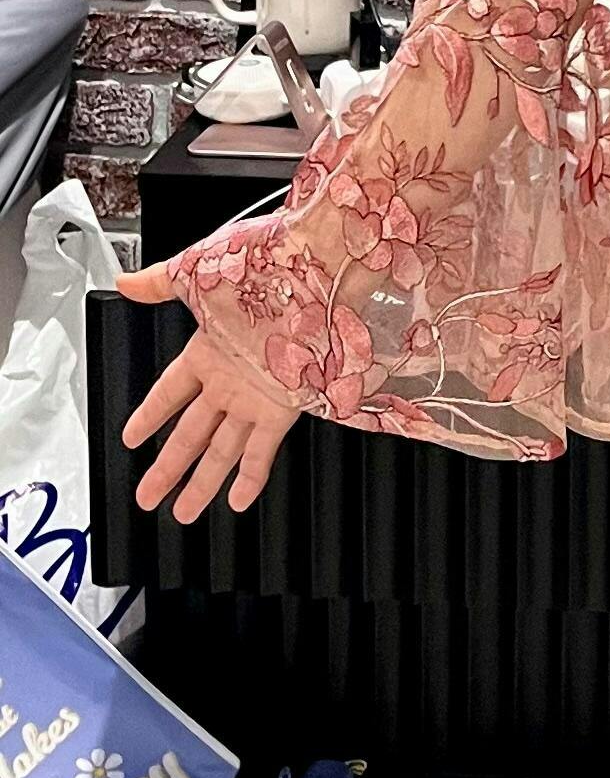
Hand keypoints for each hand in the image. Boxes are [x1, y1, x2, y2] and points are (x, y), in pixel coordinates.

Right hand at [115, 258, 300, 520]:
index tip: (131, 438)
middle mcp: (231, 379)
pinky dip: (249, 475)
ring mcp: (255, 397)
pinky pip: (261, 450)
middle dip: (168, 467)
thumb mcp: (196, 274)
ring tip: (183, 511)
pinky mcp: (282, 407)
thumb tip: (126, 283)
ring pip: (221, 449)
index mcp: (207, 349)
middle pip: (190, 433)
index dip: (149, 416)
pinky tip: (236, 499)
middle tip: (149, 495)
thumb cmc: (263, 266)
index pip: (169, 392)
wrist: (315, 272)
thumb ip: (159, 284)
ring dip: (202, 482)